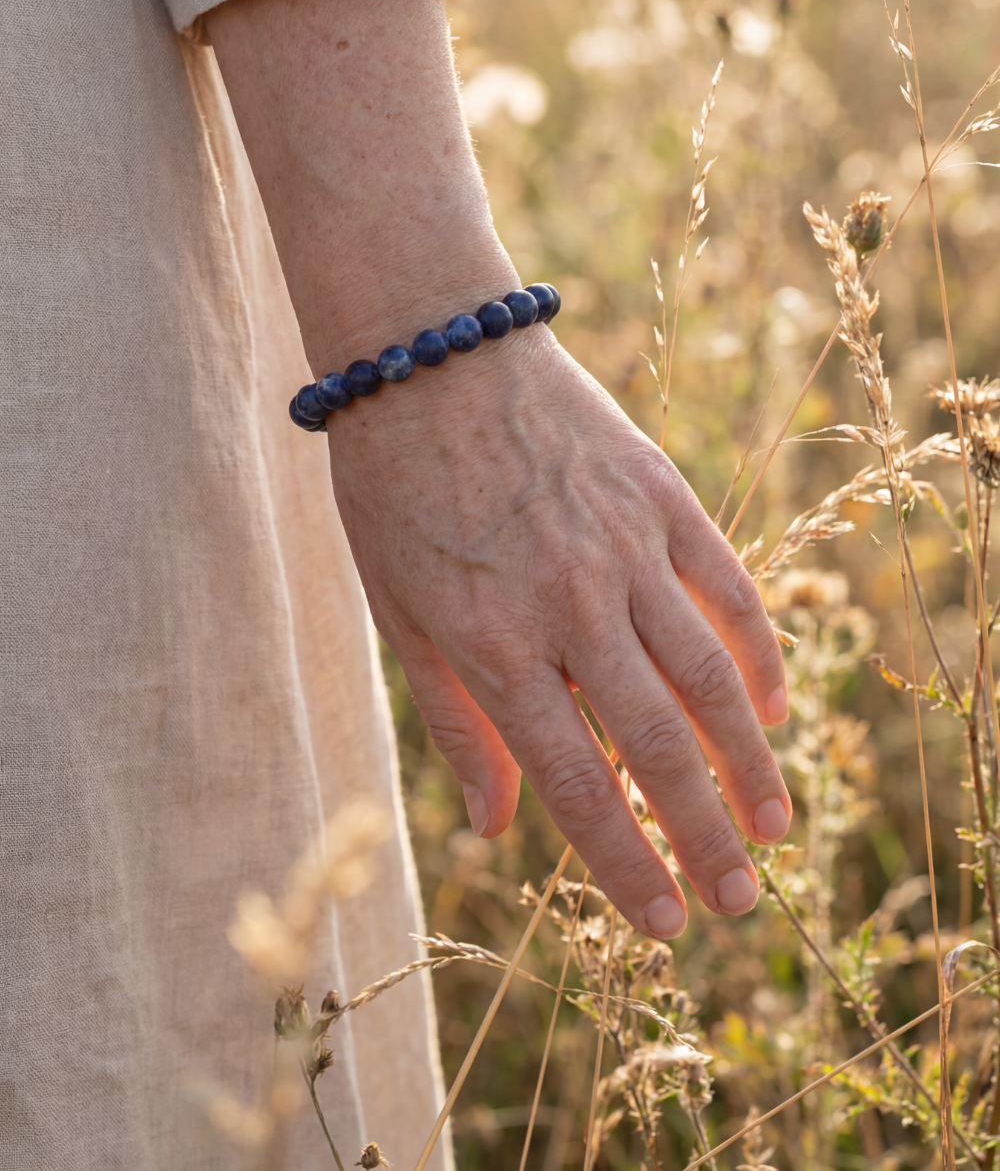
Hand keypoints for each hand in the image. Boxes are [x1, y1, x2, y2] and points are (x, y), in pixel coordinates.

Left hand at [327, 323, 790, 938]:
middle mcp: (569, 601)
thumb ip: (455, 717)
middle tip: (738, 899)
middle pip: (655, 741)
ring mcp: (623, 544)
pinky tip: (771, 705)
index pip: (575, 778)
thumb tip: (498, 826)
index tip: (664, 921)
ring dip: (748, 758)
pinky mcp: (658, 494)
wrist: (432, 353)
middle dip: (703, 833)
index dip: (625, 860)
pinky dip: (755, 649)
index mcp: (494, 639)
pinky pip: (725, 584)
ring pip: (707, 672)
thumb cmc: (395, 487)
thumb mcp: (399, 606)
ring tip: (775, 824)